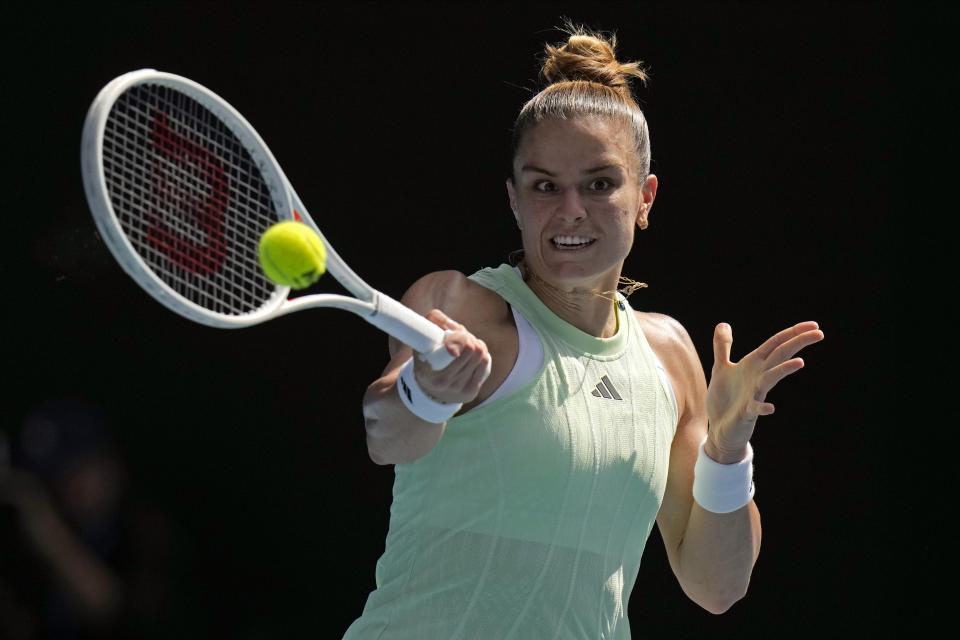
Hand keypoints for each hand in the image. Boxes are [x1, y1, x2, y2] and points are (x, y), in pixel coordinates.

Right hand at [412, 309, 491, 404]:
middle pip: (470, 349)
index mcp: (425, 371)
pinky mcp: (471, 392)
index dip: (458, 338)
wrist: (429, 391)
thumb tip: (450, 321)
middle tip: (461, 335)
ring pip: (480, 355)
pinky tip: (475, 351)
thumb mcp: (421, 341)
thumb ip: (432, 321)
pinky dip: (482, 352)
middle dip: (467, 337)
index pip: (451, 350)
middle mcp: (442, 382)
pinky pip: (485, 363)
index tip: (455, 332)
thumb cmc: (426, 359)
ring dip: (476, 343)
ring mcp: (458, 389)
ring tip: (468, 342)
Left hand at [705, 321, 823, 462]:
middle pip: (780, 356)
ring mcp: (754, 394)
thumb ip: (722, 346)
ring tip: (800, 362)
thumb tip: (723, 324)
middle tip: (819, 333)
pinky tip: (770, 408)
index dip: (792, 333)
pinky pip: (755, 409)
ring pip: (770, 379)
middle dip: (797, 343)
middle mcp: (758, 377)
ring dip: (783, 371)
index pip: (776, 344)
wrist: (720, 428)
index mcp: (754, 365)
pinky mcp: (747, 412)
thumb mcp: (720, 367)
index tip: (813, 324)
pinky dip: (762, 407)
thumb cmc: (724, 399)